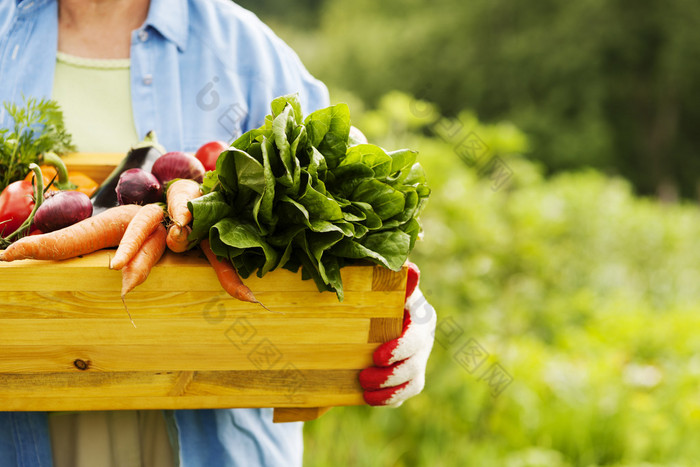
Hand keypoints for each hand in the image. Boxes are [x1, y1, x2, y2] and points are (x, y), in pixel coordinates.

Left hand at [359, 262, 436, 406]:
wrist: (372, 310)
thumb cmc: (378, 292)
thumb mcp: (385, 284)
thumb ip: (395, 279)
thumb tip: (410, 267)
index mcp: (421, 316)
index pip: (416, 337)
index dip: (400, 349)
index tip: (377, 357)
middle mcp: (424, 339)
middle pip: (415, 363)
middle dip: (390, 374)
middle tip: (363, 377)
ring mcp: (419, 358)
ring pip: (414, 382)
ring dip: (389, 390)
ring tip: (365, 391)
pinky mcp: (411, 375)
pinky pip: (406, 393)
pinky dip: (389, 398)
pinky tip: (370, 398)